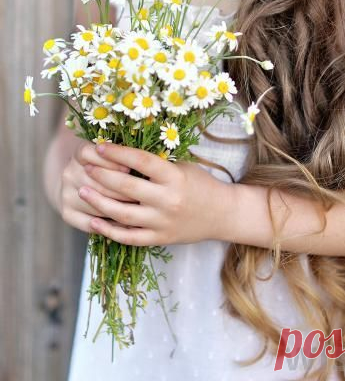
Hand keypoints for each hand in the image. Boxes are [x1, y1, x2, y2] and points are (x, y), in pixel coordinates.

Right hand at [59, 138, 131, 233]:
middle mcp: (68, 173)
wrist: (79, 183)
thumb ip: (120, 156)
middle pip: (95, 181)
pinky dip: (109, 225)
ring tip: (139, 210)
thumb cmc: (106, 166)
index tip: (129, 168)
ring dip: (119, 208)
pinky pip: (89, 223)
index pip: (89, 154)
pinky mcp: (67, 213)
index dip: (110, 162)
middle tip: (143, 195)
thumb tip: (136, 166)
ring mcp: (65, 194)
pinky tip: (126, 224)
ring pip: (95, 204)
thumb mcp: (109, 155)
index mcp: (79, 154)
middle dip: (122, 189)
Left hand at [78, 142, 234, 246]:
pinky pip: (129, 237)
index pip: (141, 161)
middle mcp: (167, 200)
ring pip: (122, 213)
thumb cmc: (200, 184)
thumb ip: (155, 164)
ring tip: (81, 191)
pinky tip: (94, 221)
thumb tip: (121, 153)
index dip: (118, 153)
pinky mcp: (159, 239)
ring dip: (99, 201)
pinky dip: (109, 230)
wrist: (222, 214)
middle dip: (101, 175)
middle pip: (126, 187)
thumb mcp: (182, 167)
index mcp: (174, 177)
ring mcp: (162, 222)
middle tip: (85, 167)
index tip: (100, 146)